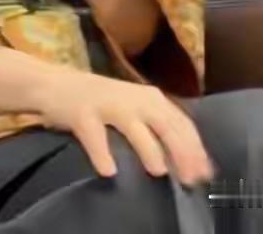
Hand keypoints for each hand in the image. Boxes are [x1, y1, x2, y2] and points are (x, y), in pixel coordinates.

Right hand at [34, 69, 213, 185]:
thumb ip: (159, 125)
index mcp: (149, 96)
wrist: (56, 84)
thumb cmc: (101, 101)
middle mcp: (132, 97)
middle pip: (163, 123)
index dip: (195, 147)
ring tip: (159, 170)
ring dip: (148, 148)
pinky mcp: (81, 113)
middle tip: (190, 178)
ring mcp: (106, 104)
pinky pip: (94, 135)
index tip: (206, 173)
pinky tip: (109, 170)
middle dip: (180, 151)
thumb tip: (191, 159)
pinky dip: (102, 153)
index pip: (181, 122)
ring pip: (132, 126)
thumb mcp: (135, 107)